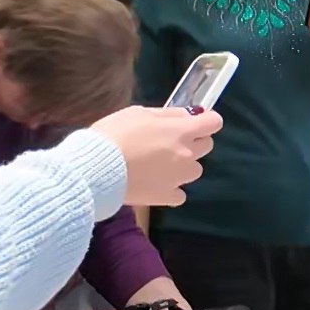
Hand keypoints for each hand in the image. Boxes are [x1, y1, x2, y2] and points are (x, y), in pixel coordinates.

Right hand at [92, 106, 222, 205]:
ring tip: (159, 164)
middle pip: (206, 146)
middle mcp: (187, 155)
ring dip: (184, 166)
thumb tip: (188, 115)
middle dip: (194, 141)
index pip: (214, 122)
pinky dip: (172, 188)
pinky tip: (156, 183)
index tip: (195, 122)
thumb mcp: (139, 113)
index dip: (206, 120)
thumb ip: (168, 114)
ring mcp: (179, 178)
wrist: (96, 168)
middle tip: (170, 141)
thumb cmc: (114, 134)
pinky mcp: (166, 197)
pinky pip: (179, 194)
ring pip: (195, 170)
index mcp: (181, 131)